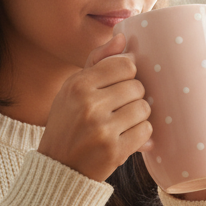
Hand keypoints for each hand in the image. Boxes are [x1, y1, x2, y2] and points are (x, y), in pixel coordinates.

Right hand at [36, 33, 152, 181]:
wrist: (59, 168)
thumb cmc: (68, 123)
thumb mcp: (73, 89)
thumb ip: (97, 61)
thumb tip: (121, 37)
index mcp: (78, 85)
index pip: (125, 65)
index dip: (127, 75)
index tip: (119, 86)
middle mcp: (89, 105)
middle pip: (137, 87)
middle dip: (132, 97)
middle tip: (118, 109)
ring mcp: (102, 129)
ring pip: (144, 108)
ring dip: (138, 117)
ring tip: (121, 124)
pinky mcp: (114, 151)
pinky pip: (146, 131)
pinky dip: (141, 135)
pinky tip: (126, 137)